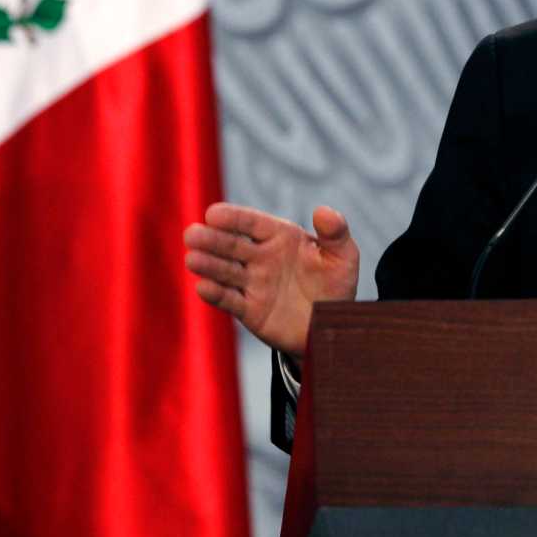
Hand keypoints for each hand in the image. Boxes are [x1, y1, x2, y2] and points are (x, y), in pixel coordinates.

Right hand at [183, 203, 359, 358]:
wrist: (332, 326)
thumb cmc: (336, 284)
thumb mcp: (344, 256)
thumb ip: (336, 233)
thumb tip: (323, 211)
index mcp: (280, 237)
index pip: (252, 223)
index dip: (233, 218)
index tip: (212, 213)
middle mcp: (261, 257)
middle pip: (232, 245)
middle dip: (211, 240)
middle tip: (192, 234)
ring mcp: (253, 283)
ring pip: (225, 271)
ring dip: (208, 265)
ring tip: (192, 259)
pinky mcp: (250, 310)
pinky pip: (230, 300)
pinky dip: (215, 294)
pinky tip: (203, 287)